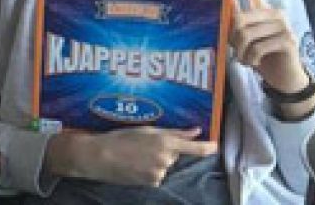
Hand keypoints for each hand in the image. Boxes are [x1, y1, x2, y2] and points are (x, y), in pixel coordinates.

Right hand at [47, 127, 215, 186]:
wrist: (99, 157)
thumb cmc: (119, 139)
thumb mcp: (146, 130)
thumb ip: (173, 132)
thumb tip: (195, 131)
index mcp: (165, 142)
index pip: (194, 148)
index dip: (207, 147)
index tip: (215, 145)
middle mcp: (165, 158)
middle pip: (173, 155)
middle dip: (163, 151)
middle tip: (143, 146)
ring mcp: (159, 172)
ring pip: (164, 166)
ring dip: (155, 161)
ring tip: (135, 156)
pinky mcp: (152, 182)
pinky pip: (156, 176)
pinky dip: (148, 171)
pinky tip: (134, 166)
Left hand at [227, 0, 307, 91]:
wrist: (282, 76)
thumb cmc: (259, 54)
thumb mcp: (242, 37)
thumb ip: (233, 22)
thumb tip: (217, 4)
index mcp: (262, 9)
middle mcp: (274, 13)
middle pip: (240, 18)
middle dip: (232, 38)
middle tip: (235, 50)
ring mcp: (283, 25)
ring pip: (246, 35)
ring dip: (241, 52)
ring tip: (245, 59)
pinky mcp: (288, 40)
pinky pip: (257, 48)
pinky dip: (251, 59)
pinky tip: (254, 63)